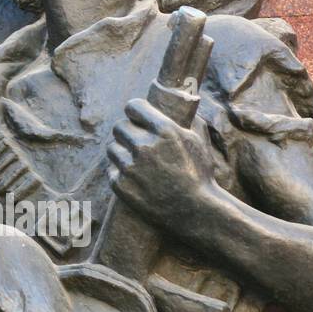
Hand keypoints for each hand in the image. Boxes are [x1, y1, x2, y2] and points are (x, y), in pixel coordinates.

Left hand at [106, 98, 218, 225]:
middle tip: (136, 140)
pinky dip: (121, 172)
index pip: (133, 106)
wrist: (196, 213)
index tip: (136, 116)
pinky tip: (135, 177)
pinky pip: (112, 169)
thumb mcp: (198, 141)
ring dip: (122, 151)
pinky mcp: (120, 185)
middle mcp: (145, 147)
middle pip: (119, 126)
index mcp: (165, 132)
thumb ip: (185, 118)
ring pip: (112, 148)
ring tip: (137, 161)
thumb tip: (181, 98)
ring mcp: (130, 167)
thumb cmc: (200, 175)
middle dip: (127, 132)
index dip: (135, 111)